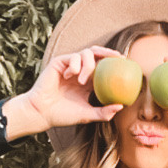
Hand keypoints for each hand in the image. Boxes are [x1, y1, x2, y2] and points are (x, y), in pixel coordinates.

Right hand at [3, 50, 121, 139]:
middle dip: (108, 52)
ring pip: (86, 53)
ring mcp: (69, 66)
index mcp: (88, 81)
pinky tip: (71, 76)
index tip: (125, 63)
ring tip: (82, 82)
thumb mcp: (87, 115)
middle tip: (117, 57)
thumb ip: (103, 112)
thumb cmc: (62, 115)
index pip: (103, 66)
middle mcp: (80, 71)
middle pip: (97, 53)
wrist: (42, 113)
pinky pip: (73, 57)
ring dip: (88, 66)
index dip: (113, 62)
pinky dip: (76, 65)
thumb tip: (121, 106)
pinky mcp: (59, 63)